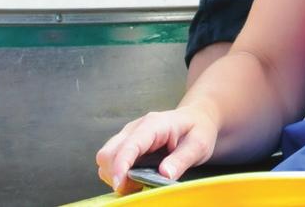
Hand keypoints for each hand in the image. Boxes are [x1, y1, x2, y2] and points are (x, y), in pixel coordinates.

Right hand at [95, 105, 219, 193]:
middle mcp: (135, 128)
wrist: (197, 117)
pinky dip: (117, 174)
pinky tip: (135, 179)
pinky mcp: (127, 143)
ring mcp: (129, 134)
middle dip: (115, 175)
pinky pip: (112, 160)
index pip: (129, 145)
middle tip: (136, 188)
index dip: (120, 166)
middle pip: (108, 153)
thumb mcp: (199, 144)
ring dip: (115, 176)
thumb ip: (182, 159)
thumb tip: (164, 174)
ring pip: (105, 158)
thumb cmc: (198, 129)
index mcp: (153, 124)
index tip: (120, 186)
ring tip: (138, 183)